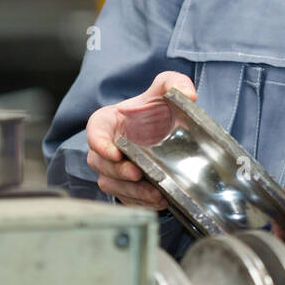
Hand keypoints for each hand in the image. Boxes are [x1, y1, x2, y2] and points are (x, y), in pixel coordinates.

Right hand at [85, 70, 196, 210]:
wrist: (163, 129)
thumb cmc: (155, 108)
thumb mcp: (165, 88)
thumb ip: (174, 83)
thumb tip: (189, 94)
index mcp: (107, 122)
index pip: (94, 133)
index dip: (100, 144)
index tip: (115, 152)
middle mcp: (104, 148)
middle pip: (100, 163)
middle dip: (118, 171)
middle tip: (137, 173)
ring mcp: (113, 169)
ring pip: (111, 184)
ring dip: (130, 190)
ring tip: (154, 192)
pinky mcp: (124, 187)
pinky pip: (126, 198)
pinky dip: (140, 201)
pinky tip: (158, 201)